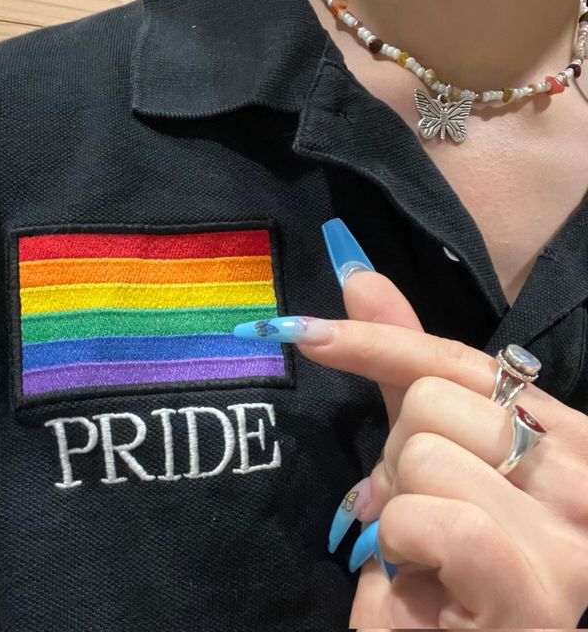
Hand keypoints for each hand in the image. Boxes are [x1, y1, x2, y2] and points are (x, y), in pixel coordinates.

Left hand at [298, 271, 587, 627]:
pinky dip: (401, 547)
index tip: (305, 328)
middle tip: (416, 509)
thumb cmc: (447, 555)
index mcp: (563, 431)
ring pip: (420, 456)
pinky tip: (426, 578)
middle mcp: (585, 471)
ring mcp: (571, 532)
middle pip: (427, 403)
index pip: (454, 359)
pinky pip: (429, 518)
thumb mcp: (429, 449)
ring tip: (423, 549)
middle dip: (395, 459)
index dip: (374, 340)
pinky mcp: (535, 588)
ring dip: (395, 508)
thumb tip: (358, 277)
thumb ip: (402, 364)